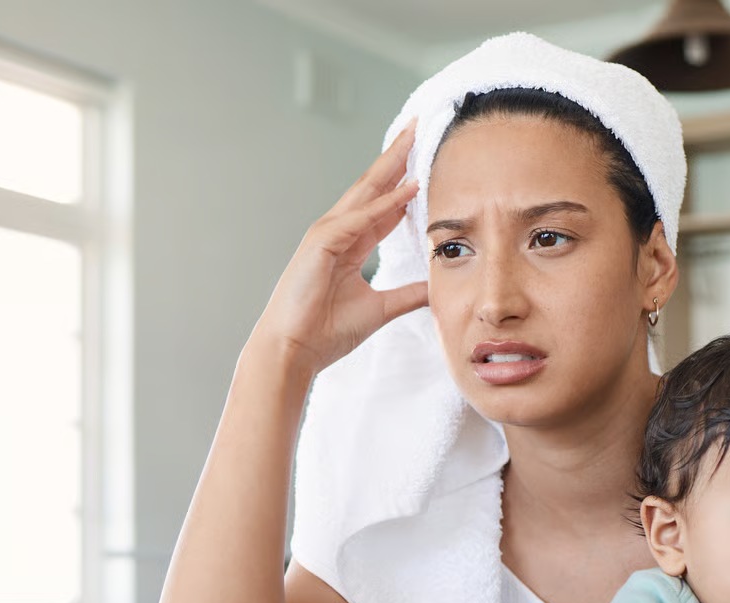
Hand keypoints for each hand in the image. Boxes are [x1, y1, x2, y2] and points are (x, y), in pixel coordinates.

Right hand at [251, 122, 429, 376]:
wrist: (293, 349)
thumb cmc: (325, 331)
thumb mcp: (381, 309)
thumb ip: (408, 294)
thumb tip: (436, 287)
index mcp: (350, 245)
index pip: (384, 205)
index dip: (405, 183)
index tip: (426, 161)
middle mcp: (339, 232)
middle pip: (374, 186)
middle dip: (396, 157)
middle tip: (418, 126)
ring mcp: (328, 234)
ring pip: (366, 192)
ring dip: (391, 165)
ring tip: (413, 137)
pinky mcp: (323, 243)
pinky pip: (361, 218)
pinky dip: (385, 203)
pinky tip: (408, 188)